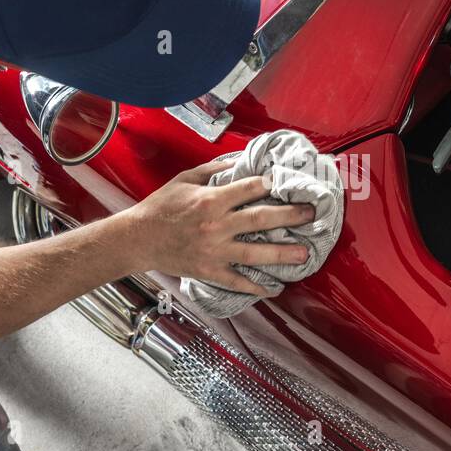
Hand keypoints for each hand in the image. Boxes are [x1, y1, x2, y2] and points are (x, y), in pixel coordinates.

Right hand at [128, 160, 314, 294]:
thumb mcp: (185, 179)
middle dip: (291, 216)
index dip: (271, 185)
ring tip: (305, 255)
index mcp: (212, 200)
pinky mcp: (210, 270)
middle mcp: (217, 225)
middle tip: (312, 214)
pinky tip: (274, 289)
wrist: (137, 239)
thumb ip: (214, 170)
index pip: (250, 189)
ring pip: (256, 253)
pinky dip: (256, 287)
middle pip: (262, 219)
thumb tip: (240, 161)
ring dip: (283, 254)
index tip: (286, 185)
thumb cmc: (161, 206)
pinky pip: (237, 281)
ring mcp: (215, 251)